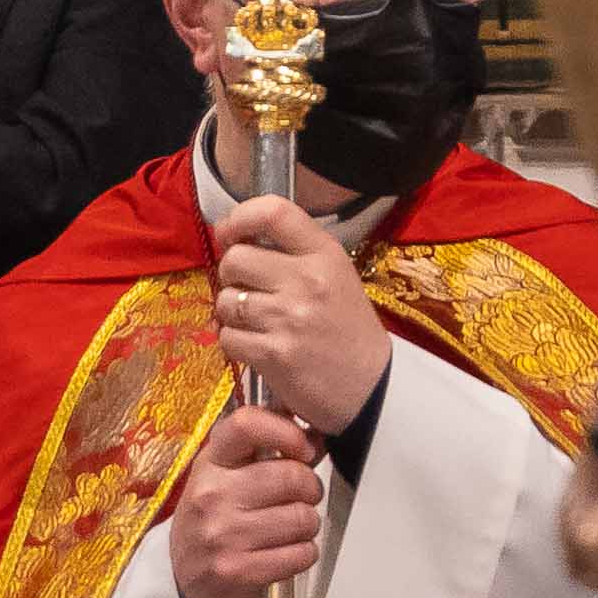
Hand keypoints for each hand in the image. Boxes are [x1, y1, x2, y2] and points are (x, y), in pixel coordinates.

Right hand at [168, 406, 326, 597]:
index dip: (287, 431)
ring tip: (295, 526)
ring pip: (301, 517)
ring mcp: (222, 535)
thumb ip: (267, 449)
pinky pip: (299, 554)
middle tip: (305, 496)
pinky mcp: (236, 571)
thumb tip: (318, 435)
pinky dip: (305, 553)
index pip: (247, 424)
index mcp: (210, 462)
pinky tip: (290, 551)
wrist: (184, 583)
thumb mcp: (226, 475)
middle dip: (311, 487)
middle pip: (290, 476)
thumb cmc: (215, 518)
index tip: (305, 448)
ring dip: (309, 524)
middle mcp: (211, 494)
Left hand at [211, 197, 391, 434]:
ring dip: (231, 312)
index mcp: (325, 253)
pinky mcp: (274, 354)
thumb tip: (235, 239)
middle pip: (235, 259)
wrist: (370, 385)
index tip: (230, 233)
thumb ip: (293, 252)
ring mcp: (289, 317)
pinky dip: (235, 342)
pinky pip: (228, 337)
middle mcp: (307, 279)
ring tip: (254, 322)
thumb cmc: (347, 326)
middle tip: (246, 288)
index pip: (273, 212)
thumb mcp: (335, 274)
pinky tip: (256, 345)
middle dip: (231, 275)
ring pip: (227, 300)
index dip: (240, 217)